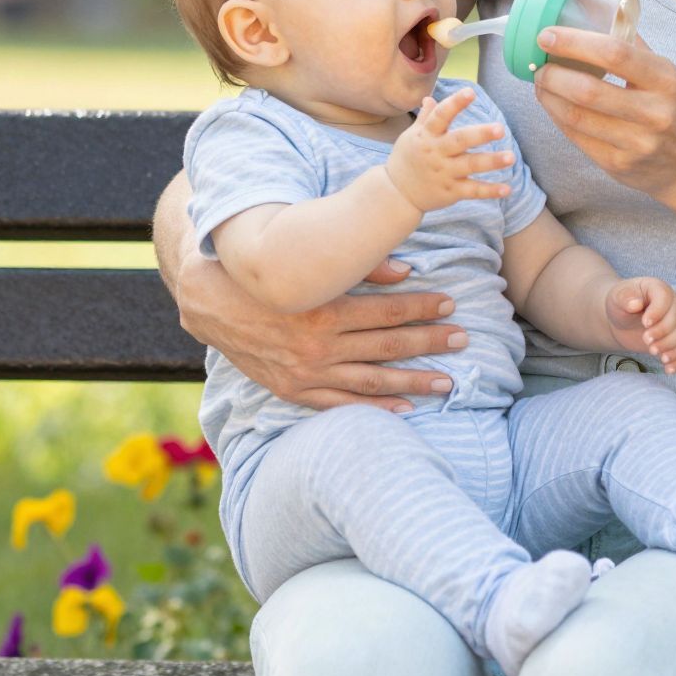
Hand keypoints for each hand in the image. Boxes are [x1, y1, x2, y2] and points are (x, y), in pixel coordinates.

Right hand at [175, 252, 466, 410]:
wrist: (211, 305)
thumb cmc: (268, 278)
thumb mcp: (311, 266)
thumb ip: (361, 268)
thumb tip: (408, 270)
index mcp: (324, 311)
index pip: (388, 312)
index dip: (423, 308)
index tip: (451, 304)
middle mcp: (318, 347)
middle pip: (388, 346)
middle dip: (430, 343)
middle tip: (463, 340)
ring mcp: (306, 374)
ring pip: (372, 380)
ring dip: (413, 381)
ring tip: (448, 382)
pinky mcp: (293, 390)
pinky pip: (342, 404)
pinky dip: (374, 406)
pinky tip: (404, 409)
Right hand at [386, 87, 515, 212]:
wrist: (396, 193)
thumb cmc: (407, 159)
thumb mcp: (411, 137)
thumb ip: (426, 118)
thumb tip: (429, 98)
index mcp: (427, 136)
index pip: (441, 116)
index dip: (455, 103)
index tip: (471, 92)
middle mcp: (436, 153)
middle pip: (460, 141)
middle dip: (480, 134)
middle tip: (500, 129)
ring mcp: (444, 173)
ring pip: (470, 165)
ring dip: (491, 162)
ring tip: (511, 157)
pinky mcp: (451, 191)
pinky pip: (473, 191)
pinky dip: (490, 191)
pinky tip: (507, 189)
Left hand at [531, 29, 675, 204]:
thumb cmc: (671, 108)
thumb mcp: (665, 75)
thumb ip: (633, 47)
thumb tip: (596, 12)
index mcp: (665, 79)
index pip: (614, 53)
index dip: (574, 42)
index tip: (547, 35)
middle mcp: (654, 112)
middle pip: (588, 90)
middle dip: (553, 74)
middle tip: (538, 64)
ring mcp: (636, 142)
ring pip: (576, 116)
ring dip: (548, 96)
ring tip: (540, 82)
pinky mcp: (618, 164)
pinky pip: (576, 137)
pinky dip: (556, 117)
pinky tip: (552, 104)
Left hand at [605, 276, 675, 373]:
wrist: (623, 320)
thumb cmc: (621, 304)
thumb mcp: (618, 297)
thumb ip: (625, 297)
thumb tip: (635, 304)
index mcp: (660, 290)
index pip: (666, 299)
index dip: (658, 312)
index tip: (645, 323)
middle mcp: (674, 306)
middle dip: (663, 333)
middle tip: (646, 340)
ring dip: (670, 347)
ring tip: (653, 353)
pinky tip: (668, 369)